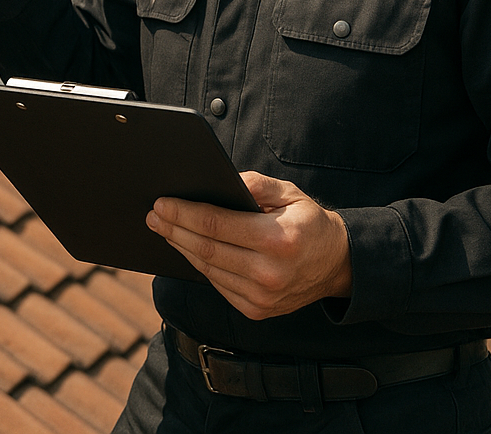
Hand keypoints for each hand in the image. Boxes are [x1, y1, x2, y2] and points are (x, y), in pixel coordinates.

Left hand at [146, 171, 351, 320]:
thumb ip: (255, 184)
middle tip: (153, 214)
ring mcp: (262, 297)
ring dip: (180, 247)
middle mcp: (269, 274)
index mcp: (277, 240)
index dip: (184, 213)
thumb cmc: (309, 223)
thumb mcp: (289, 193)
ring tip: (164, 228)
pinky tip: (186, 248)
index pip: (216, 225)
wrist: (338, 265)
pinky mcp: (256, 310)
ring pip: (207, 269)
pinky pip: (217, 284)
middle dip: (173, 229)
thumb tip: (220, 180)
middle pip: (205, 249)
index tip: (161, 203)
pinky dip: (199, 265)